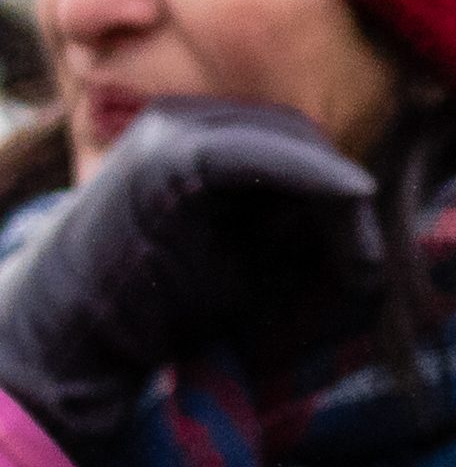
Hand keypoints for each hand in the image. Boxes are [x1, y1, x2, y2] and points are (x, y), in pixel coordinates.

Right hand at [0, 102, 378, 453]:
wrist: (71, 345)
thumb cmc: (160, 309)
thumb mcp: (245, 257)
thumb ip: (298, 222)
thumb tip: (372, 203)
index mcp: (192, 136)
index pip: (291, 140)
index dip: (336, 189)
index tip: (364, 252)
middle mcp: (179, 121)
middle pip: (298, 135)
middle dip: (341, 196)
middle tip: (367, 265)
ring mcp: (170, 134)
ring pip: (291, 143)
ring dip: (337, 199)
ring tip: (359, 267)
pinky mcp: (171, 161)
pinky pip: (265, 156)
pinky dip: (318, 177)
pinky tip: (355, 199)